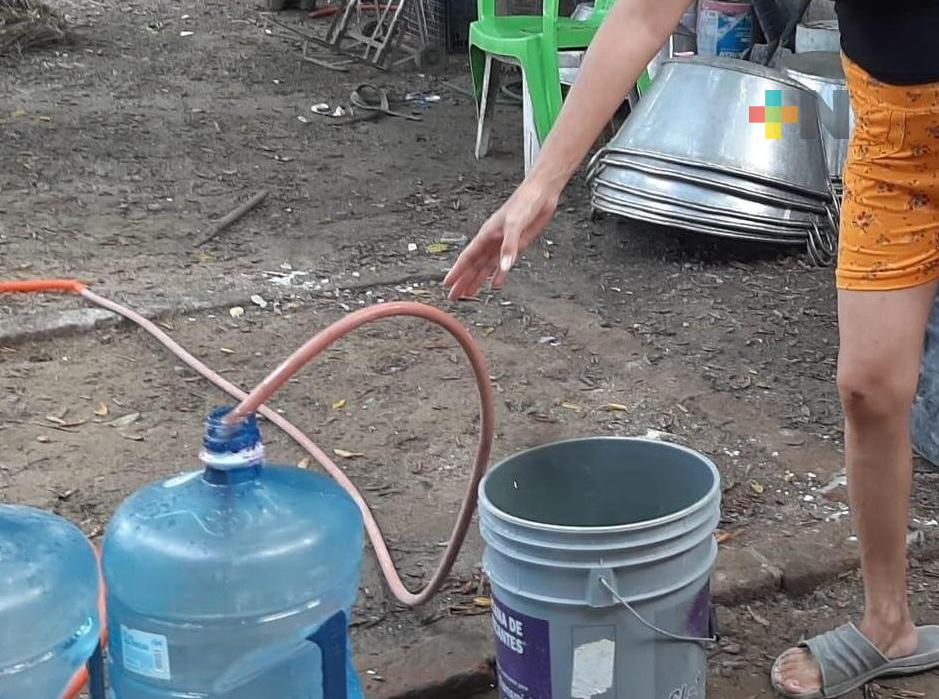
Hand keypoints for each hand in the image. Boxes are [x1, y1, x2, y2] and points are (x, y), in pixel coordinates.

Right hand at [444, 179, 558, 299]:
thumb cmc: (525, 202)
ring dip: (477, 280)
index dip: (457, 271)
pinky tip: (494, 284)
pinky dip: (498, 275)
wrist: (541, 193)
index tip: (447, 283)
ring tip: (469, 293)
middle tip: (454, 296)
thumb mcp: (515, 224)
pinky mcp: (516, 246)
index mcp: (486, 234)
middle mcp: (492, 241)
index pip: (468, 257)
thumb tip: (504, 267)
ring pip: (485, 267)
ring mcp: (503, 244)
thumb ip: (509, 246)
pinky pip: (503, 264)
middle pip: (474, 266)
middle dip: (463, 280)